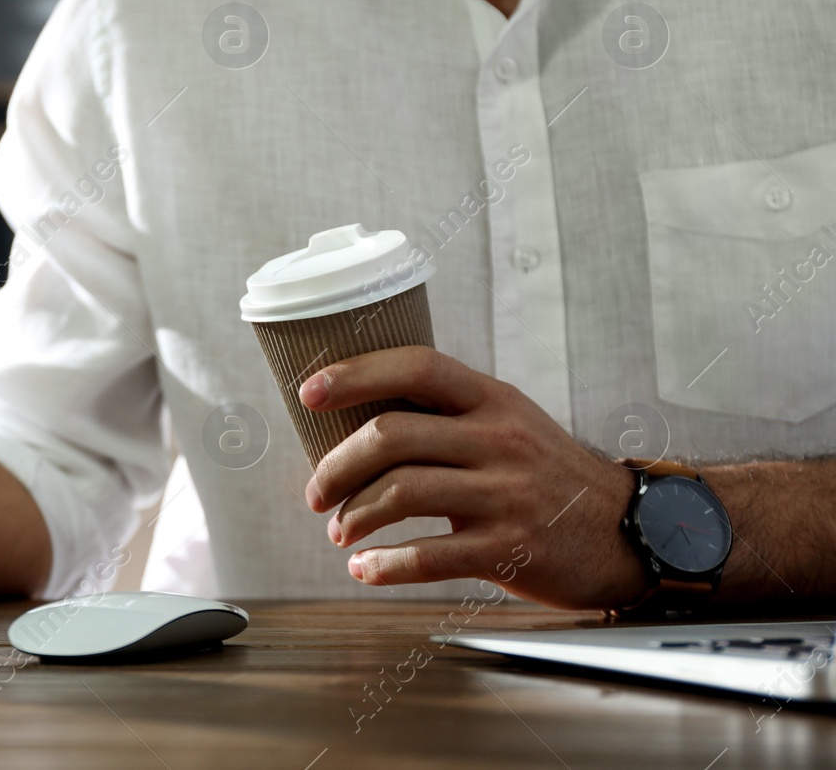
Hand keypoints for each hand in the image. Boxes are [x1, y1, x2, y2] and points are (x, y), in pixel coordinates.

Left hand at [298, 347, 646, 609]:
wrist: (628, 531)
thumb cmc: (548, 474)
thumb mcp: (508, 422)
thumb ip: (446, 414)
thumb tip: (355, 414)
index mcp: (491, 400)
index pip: (415, 366)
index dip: (354, 374)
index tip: (308, 393)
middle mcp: (498, 440)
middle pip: (390, 435)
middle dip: (335, 466)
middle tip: (315, 493)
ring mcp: (505, 495)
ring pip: (400, 493)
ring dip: (354, 516)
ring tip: (341, 532)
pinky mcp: (509, 548)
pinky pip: (428, 556)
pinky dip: (384, 566)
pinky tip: (367, 569)